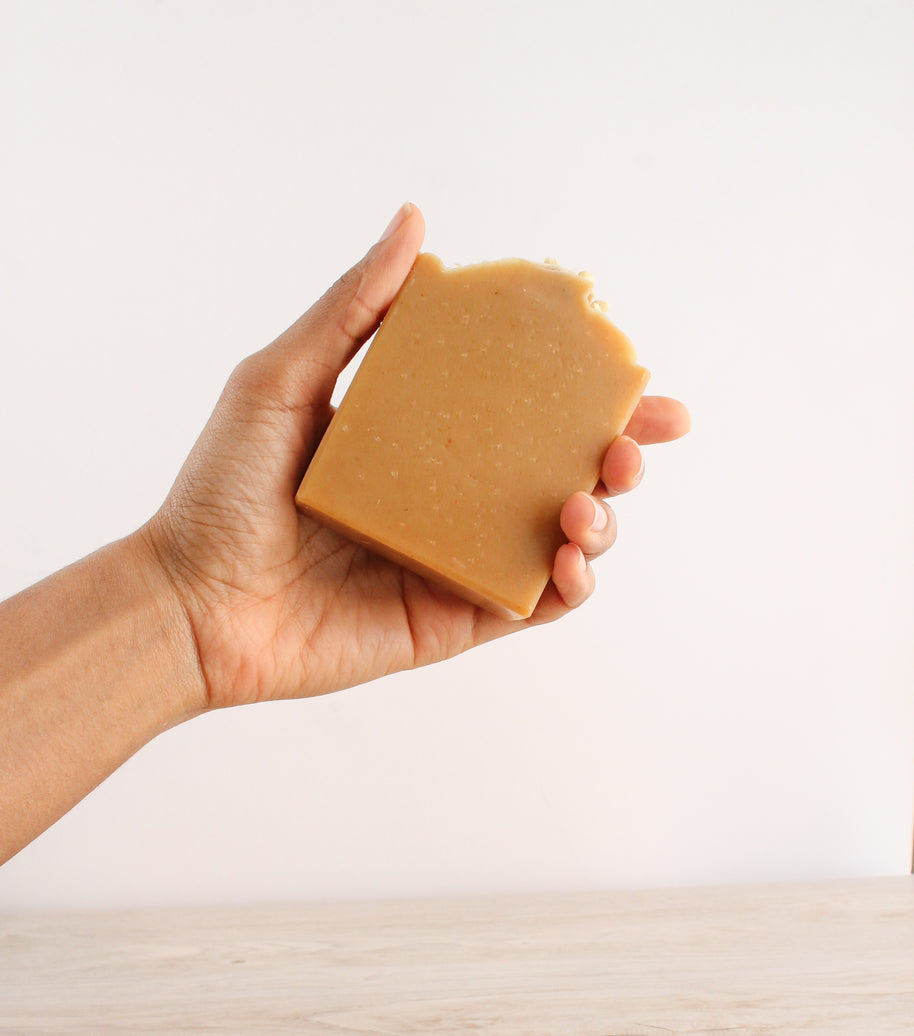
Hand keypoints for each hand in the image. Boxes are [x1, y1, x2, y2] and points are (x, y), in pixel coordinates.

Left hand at [143, 203, 689, 710]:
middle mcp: (448, 495)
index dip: (584, 391)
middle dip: (616, 453)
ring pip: (560, 536)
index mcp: (420, 436)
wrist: (190, 602)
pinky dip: (571, 585)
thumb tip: (415, 223)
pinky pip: (534, 603)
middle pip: (558, 468)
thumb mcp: (281, 379)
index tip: (629, 372)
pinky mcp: (455, 617)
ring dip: (601, 518)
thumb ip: (353, 309)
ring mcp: (455, 558)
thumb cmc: (221, 490)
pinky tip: (570, 559)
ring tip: (588, 502)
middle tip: (632, 443)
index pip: (519, 405)